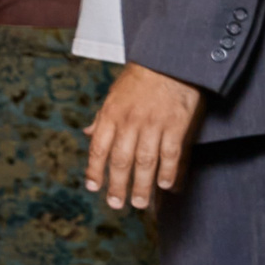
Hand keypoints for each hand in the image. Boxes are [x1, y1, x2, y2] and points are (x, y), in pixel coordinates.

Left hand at [85, 62, 203, 209]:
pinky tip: (167, 186)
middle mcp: (129, 122)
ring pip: (145, 162)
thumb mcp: (113, 94)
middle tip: (116, 204)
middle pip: (121, 161)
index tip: (93, 188)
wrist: (169, 60)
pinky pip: (171, 154)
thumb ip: (102, 116)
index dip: (95, 171)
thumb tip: (87, 132)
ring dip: (142, 186)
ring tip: (139, 203)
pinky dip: (169, 172)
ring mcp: (153, 125)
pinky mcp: (176, 125)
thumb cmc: (140, 77)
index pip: (98, 148)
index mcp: (111, 115)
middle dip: (117, 186)